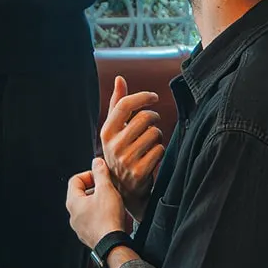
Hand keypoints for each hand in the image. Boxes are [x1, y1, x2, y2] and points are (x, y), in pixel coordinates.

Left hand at [67, 157, 128, 250]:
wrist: (112, 244)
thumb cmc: (108, 218)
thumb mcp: (106, 189)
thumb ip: (100, 173)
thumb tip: (96, 162)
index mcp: (73, 202)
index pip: (75, 180)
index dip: (89, 174)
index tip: (101, 176)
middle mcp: (73, 215)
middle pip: (81, 194)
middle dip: (95, 188)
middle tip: (108, 188)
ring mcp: (80, 227)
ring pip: (87, 208)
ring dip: (98, 202)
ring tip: (111, 202)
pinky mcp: (88, 236)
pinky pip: (92, 220)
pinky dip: (100, 215)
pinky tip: (112, 215)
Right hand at [99, 76, 163, 220]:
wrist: (123, 189)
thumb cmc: (122, 151)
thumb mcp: (115, 129)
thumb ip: (118, 103)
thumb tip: (120, 78)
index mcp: (106, 132)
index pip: (124, 105)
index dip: (142, 97)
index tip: (154, 97)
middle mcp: (113, 145)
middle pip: (144, 118)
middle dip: (154, 118)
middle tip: (154, 123)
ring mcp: (126, 160)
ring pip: (154, 133)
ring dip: (158, 135)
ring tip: (151, 142)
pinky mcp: (139, 172)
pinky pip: (159, 149)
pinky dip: (160, 149)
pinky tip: (153, 155)